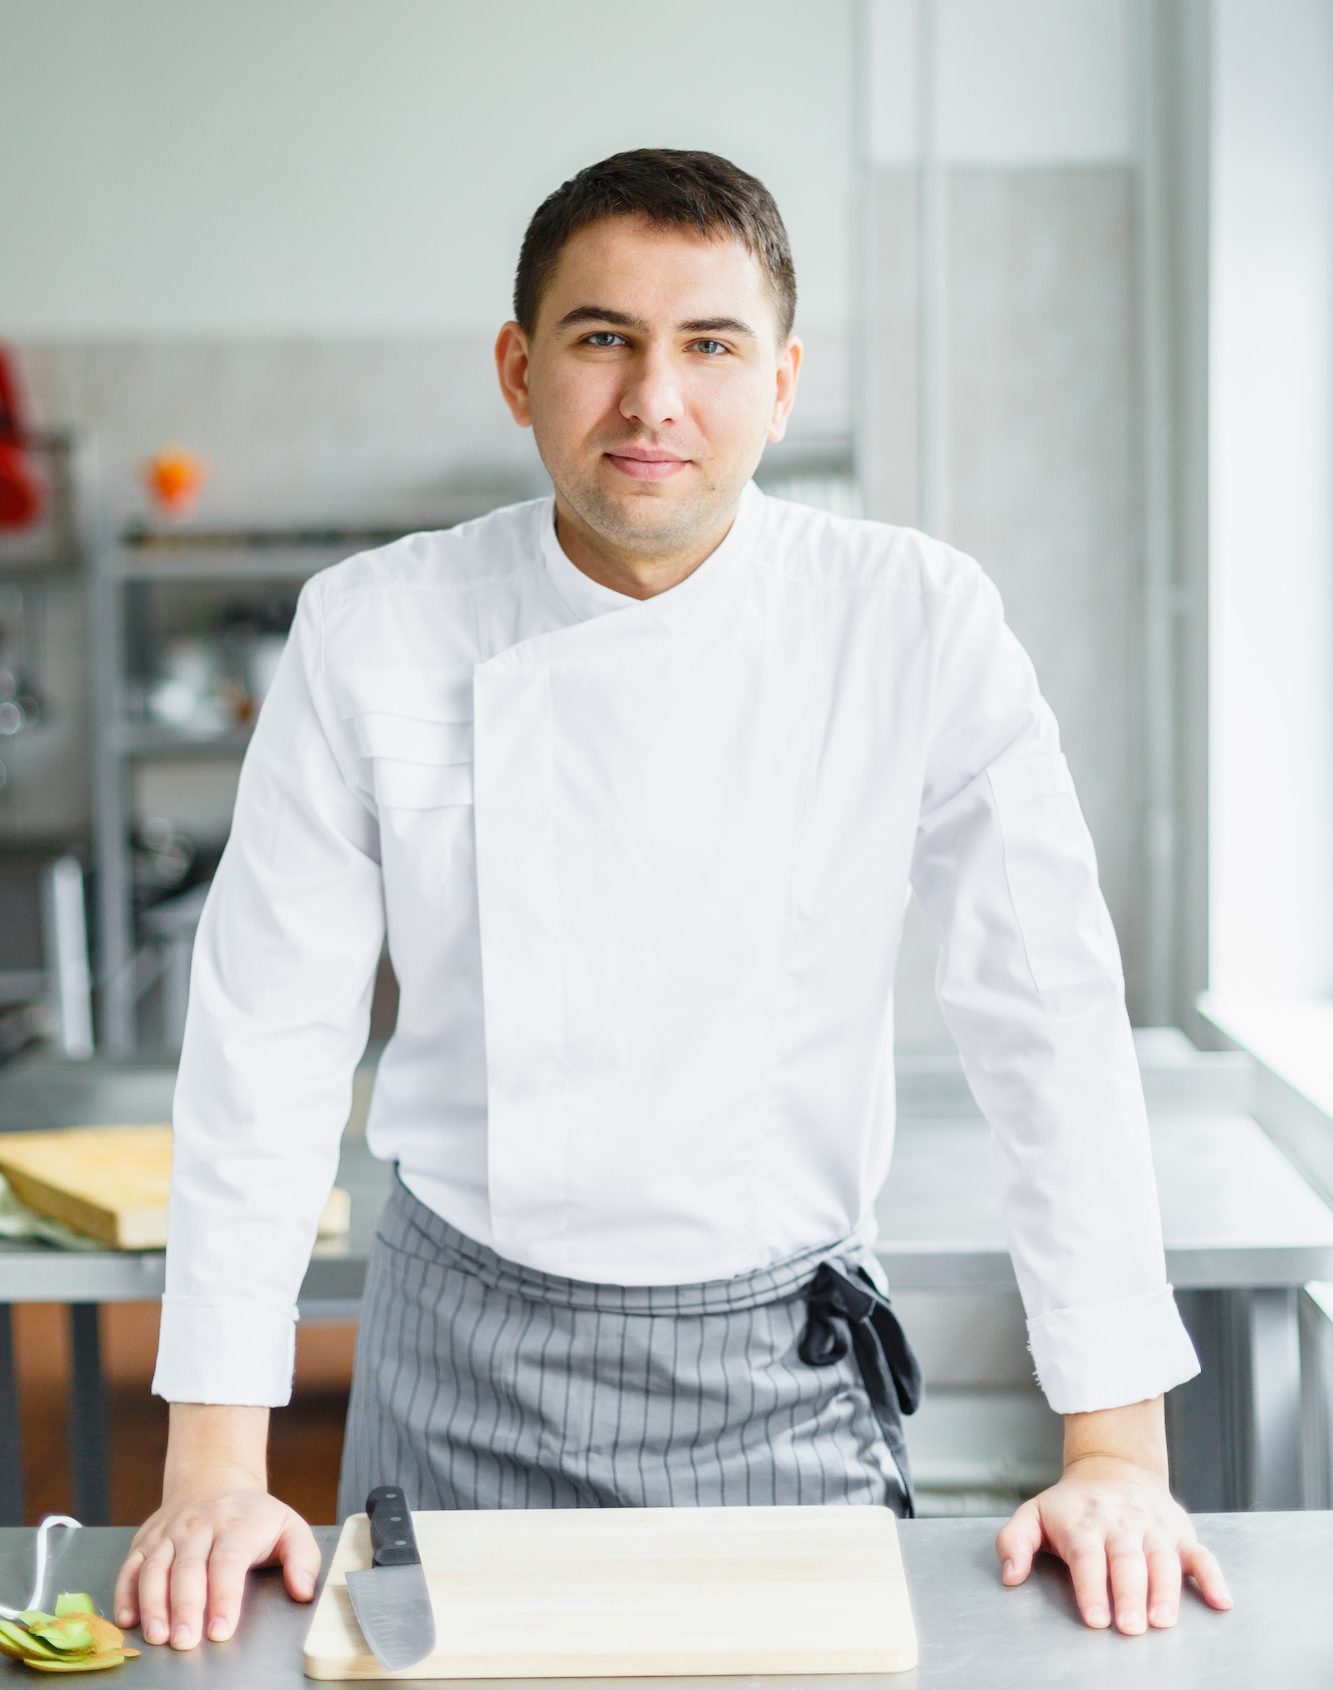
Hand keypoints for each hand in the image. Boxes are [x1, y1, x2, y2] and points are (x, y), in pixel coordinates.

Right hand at [112, 1464, 321, 1649]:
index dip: (224, 1597)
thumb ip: (303, 1559)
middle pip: (188, 1568)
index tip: (221, 1631)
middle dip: (185, 1607)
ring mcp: (169, 1533)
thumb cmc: (254, 1515)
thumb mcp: (290, 1526)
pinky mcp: (145, 1541)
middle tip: (185, 1642)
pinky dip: (124, 1593)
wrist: (214, 1479)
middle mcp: (199, 1526)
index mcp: (236, 1525)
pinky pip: (129, 1567)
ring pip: (155, 1568)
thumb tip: (304, 1591)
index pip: (228, 1562)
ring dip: (153, 1604)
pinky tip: (128, 1619)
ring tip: (156, 1636)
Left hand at [995, 1453, 1232, 1632]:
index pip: (1087, 1557)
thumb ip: (1015, 1543)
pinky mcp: (1180, 1533)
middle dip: (1128, 1594)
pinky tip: (1221, 1602)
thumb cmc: (1071, 1504)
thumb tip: (1010, 1577)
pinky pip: (1201, 1555)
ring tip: (1162, 1621)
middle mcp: (1121, 1524)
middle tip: (1129, 1627)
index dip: (1091, 1588)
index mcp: (1084, 1523)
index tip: (1096, 1618)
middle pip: (1127, 1560)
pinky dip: (1213, 1577)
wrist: (1114, 1466)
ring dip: (1165, 1591)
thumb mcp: (1034, 1513)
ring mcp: (1153, 1529)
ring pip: (1163, 1559)